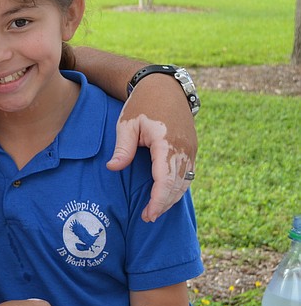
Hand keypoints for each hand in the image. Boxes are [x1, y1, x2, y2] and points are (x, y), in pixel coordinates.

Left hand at [106, 74, 196, 221]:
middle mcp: (184, 148)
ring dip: (171, 198)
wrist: (164, 87)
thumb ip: (122, 148)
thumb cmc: (142, 104)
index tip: (148, 214)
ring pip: (186, 182)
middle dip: (164, 204)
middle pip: (178, 185)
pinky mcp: (191, 149)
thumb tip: (113, 168)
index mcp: (168, 142)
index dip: (158, 200)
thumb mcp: (127, 123)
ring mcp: (191, 149)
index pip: (166, 180)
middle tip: (147, 217)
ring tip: (154, 211)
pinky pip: (187, 174)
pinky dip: (177, 187)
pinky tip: (164, 195)